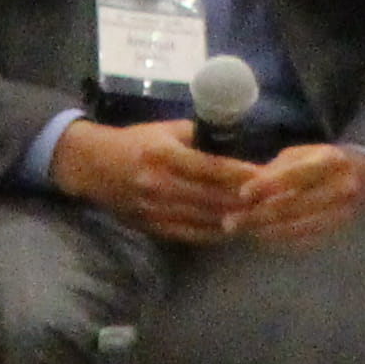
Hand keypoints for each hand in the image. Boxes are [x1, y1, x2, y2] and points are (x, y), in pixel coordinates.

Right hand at [51, 117, 256, 246]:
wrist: (93, 166)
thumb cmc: (135, 142)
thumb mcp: (164, 129)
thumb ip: (197, 135)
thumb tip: (234, 137)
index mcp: (164, 154)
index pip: (210, 167)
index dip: (239, 174)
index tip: (264, 176)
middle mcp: (160, 183)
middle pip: (211, 196)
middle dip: (243, 200)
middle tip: (270, 200)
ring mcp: (155, 208)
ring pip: (203, 218)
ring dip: (233, 220)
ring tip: (258, 217)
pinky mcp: (152, 225)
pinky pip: (189, 233)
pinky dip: (213, 234)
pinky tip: (232, 231)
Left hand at [230, 144, 364, 249]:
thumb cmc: (324, 162)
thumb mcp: (303, 154)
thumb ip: (278, 170)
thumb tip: (248, 188)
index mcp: (331, 160)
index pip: (295, 175)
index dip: (267, 185)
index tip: (242, 194)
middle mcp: (341, 187)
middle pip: (293, 205)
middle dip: (258, 215)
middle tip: (230, 222)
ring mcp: (342, 212)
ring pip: (297, 226)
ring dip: (265, 231)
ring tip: (241, 230)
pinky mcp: (339, 230)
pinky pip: (305, 240)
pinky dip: (280, 240)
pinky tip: (260, 237)